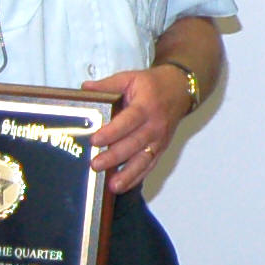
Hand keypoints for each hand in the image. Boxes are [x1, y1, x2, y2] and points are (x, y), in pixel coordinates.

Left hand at [83, 64, 196, 193]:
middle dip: (115, 156)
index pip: (129, 120)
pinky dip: (137, 177)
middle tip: (96, 165)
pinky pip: (149, 165)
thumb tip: (85, 89)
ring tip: (112, 186)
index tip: (96, 140)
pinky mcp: (161, 148)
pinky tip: (123, 186)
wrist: (180, 90)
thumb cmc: (152, 85)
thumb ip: (107, 85)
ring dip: (128, 174)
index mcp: (146, 105)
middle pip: (135, 143)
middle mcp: (155, 125)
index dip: (113, 131)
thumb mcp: (130, 78)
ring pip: (144, 159)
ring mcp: (160, 139)